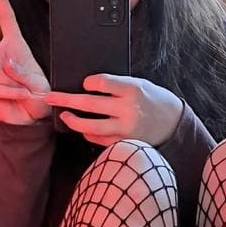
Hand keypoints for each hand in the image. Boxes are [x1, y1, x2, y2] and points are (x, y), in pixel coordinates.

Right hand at [0, 0, 50, 125]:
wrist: (33, 117)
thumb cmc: (39, 95)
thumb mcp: (40, 82)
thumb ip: (23, 72)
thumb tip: (4, 63)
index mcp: (15, 47)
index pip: (7, 19)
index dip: (0, 0)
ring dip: (12, 83)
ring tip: (23, 90)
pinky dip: (10, 93)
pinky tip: (17, 97)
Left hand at [47, 75, 184, 147]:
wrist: (174, 124)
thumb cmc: (155, 101)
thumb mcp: (140, 85)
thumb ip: (117, 86)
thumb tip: (87, 86)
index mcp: (132, 90)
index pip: (100, 83)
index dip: (88, 82)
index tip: (84, 83)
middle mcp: (128, 110)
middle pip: (88, 104)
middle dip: (66, 100)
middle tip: (50, 97)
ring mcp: (125, 130)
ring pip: (90, 127)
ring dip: (73, 121)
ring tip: (64, 116)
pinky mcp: (124, 143)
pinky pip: (98, 139)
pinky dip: (88, 133)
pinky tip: (83, 129)